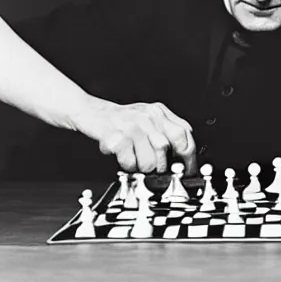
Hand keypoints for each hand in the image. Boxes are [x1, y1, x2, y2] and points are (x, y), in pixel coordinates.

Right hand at [70, 96, 196, 174]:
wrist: (92, 112)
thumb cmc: (122, 118)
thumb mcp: (149, 114)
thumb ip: (169, 125)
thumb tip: (188, 141)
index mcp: (158, 112)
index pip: (182, 134)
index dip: (188, 156)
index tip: (188, 169)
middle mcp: (146, 117)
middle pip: (166, 149)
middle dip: (163, 166)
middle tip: (157, 169)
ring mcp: (131, 126)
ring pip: (149, 160)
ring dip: (144, 168)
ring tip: (138, 162)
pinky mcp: (115, 137)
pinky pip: (130, 162)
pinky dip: (129, 166)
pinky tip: (125, 159)